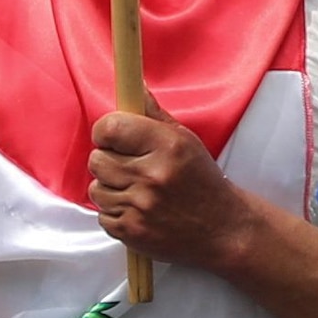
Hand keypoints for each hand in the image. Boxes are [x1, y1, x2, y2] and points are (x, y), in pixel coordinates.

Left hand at [88, 110, 260, 267]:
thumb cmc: (201, 181)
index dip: (105, 132)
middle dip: (108, 162)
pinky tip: (137, 210)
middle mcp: (152, 175)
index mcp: (166, 146)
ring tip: (135, 191)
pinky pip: (102, 216)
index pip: (110, 128)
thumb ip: (154, 115)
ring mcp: (141, 206)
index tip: (112, 138)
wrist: (221, 229)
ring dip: (110, 190)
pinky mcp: (132, 231)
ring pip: (96, 190)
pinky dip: (115, 214)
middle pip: (97, 160)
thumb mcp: (186, 141)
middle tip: (129, 168)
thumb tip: (134, 86)